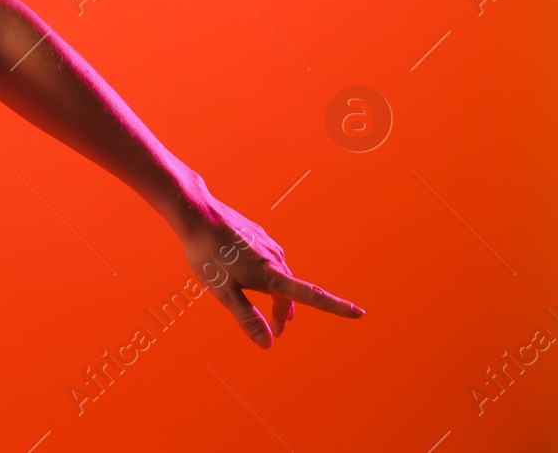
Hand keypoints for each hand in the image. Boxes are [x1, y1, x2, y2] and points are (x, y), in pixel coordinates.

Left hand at [174, 190, 363, 348]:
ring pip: (279, 276)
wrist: (197, 213)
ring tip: (266, 308)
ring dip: (276, 295)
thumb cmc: (207, 254)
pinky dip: (266, 276)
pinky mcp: (257, 235)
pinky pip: (268, 261)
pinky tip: (251, 275)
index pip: (311, 296)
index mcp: (271, 276)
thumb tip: (268, 344)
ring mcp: (267, 245)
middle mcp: (275, 259)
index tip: (359, 313)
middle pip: (290, 292)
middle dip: (285, 313)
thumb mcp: (223, 292)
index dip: (337, 307)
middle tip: (276, 332)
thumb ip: (247, 318)